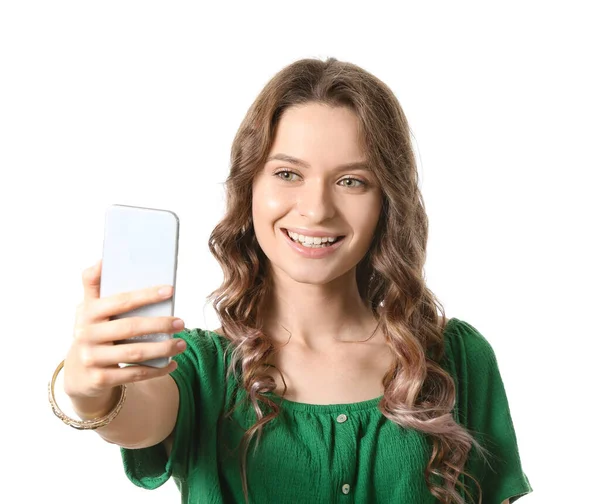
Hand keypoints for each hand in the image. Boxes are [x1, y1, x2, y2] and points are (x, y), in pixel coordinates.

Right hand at [63, 260, 186, 408]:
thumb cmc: (93, 331)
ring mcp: (92, 358)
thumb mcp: (88, 308)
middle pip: (130, 327)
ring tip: (182, 344)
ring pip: (134, 353)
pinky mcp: (100, 379)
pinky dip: (157, 370)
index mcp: (88, 312)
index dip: (146, 295)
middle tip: (181, 322)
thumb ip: (93, 284)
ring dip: (162, 348)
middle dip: (159, 324)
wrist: (78, 372)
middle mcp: (87, 334)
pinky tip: (173, 363)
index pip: (121, 300)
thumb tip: (103, 260)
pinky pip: (134, 374)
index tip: (170, 290)